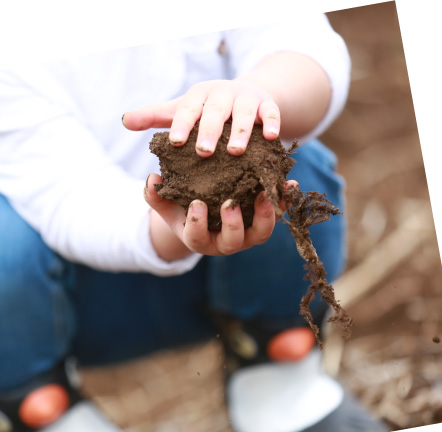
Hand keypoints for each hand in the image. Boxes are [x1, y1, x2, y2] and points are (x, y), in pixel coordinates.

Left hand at [123, 78, 279, 156]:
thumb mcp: (180, 110)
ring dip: (241, 131)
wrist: (245, 94)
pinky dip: (273, 123)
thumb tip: (124, 120)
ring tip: (235, 152)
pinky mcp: (268, 105)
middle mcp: (223, 94)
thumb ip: (154, 116)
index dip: (182, 124)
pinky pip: (271, 113)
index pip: (187, 108)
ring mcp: (247, 99)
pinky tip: (272, 138)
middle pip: (216, 111)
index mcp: (199, 96)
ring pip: (245, 113)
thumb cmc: (206, 109)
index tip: (176, 142)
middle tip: (203, 152)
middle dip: (210, 130)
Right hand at [144, 173, 297, 260]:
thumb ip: (155, 194)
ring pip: (260, 234)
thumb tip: (152, 179)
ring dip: (265, 216)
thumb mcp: (166, 204)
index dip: (198, 224)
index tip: (197, 204)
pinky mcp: (263, 223)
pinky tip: (290, 183)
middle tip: (230, 203)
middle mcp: (225, 242)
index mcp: (200, 239)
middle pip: (232, 241)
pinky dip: (284, 202)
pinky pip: (278, 215)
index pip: (197, 237)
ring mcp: (247, 235)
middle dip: (233, 224)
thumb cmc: (182, 209)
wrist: (206, 214)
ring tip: (266, 194)